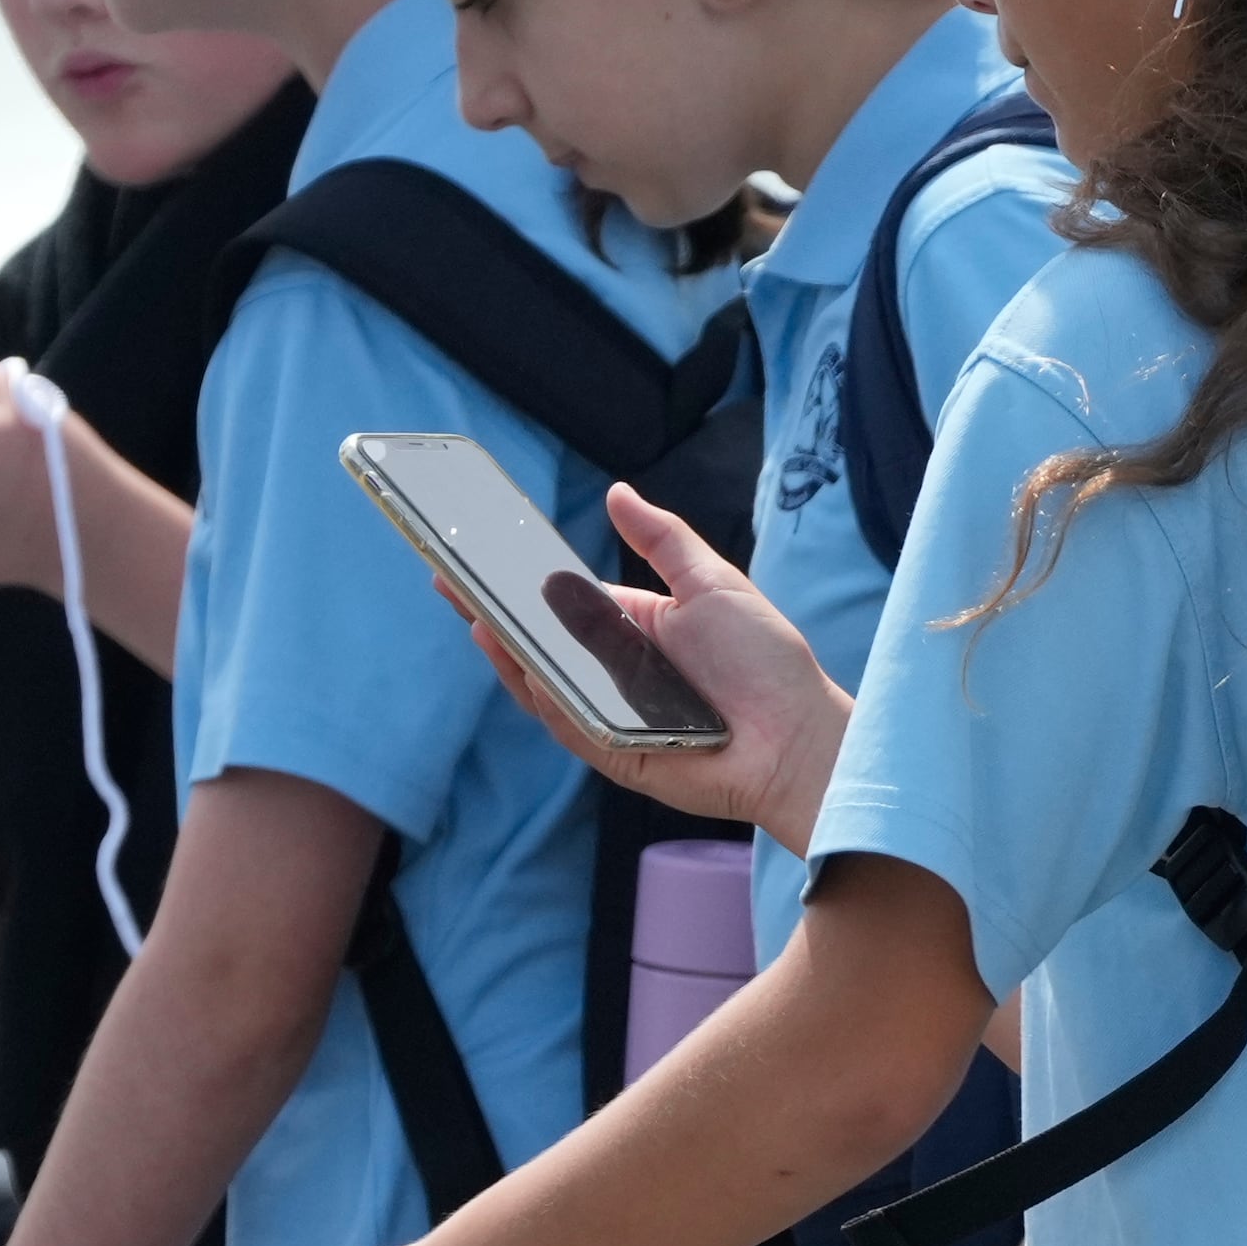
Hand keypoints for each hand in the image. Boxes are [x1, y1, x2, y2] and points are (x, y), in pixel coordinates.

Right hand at [467, 484, 853, 856]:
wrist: (798, 736)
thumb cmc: (764, 659)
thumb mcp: (711, 582)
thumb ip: (662, 539)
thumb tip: (618, 491)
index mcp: (630, 629)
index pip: (560, 604)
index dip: (518, 583)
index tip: (476, 554)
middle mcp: (612, 672)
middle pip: (540, 644)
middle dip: (493, 614)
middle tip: (448, 579)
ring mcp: (608, 715)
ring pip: (544, 685)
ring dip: (508, 656)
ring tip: (478, 619)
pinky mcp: (614, 754)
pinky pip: (571, 725)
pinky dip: (547, 699)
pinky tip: (527, 668)